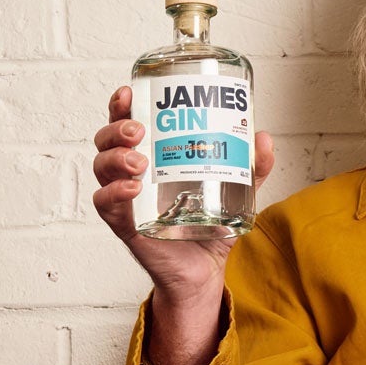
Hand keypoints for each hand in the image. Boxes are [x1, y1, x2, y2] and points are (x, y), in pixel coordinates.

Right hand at [90, 85, 275, 301]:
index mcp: (153, 157)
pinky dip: (113, 193)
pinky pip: (105, 204)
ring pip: (101, 167)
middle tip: (139, 131)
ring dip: (115, 157)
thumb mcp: (236, 193)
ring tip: (139, 161)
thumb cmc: (209, 227)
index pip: (128, 122)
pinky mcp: (126, 225)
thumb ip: (251, 168)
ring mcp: (126, 199)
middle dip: (117, 128)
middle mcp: (132, 173)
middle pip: (106, 140)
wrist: (203, 272)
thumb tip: (264, 138)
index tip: (130, 92)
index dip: (122, 104)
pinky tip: (133, 189)